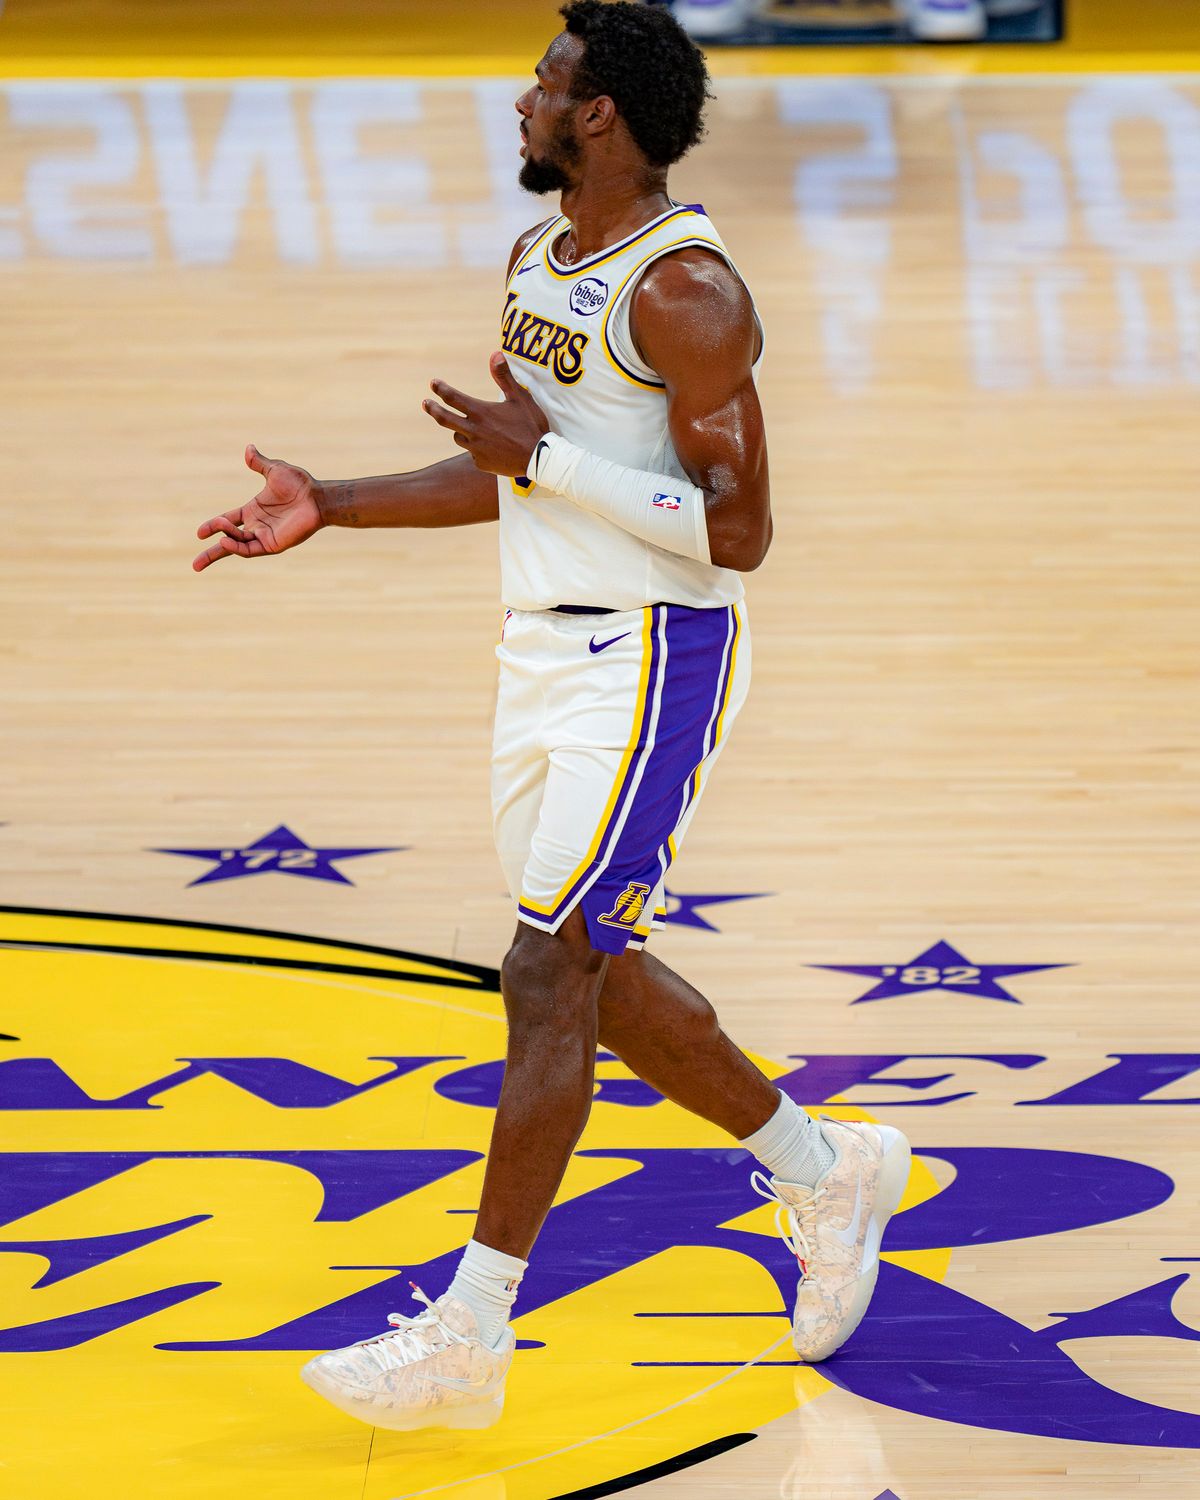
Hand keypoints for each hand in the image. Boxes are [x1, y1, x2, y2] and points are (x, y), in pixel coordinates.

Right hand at [193, 445, 323, 571]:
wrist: (317, 497)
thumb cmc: (299, 484)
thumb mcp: (274, 470)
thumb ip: (259, 463)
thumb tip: (248, 448)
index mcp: (253, 511)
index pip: (228, 522)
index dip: (213, 527)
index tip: (199, 533)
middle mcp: (257, 526)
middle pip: (228, 541)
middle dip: (212, 553)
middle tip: (195, 565)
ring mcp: (264, 537)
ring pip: (237, 546)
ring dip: (224, 542)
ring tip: (215, 537)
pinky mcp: (273, 545)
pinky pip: (250, 550)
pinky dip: (236, 548)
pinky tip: (225, 542)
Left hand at [422, 352, 548, 477]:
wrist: (538, 458)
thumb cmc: (530, 425)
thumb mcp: (520, 398)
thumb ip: (504, 377)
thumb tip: (495, 353)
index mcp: (480, 412)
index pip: (453, 398)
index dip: (441, 389)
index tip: (433, 383)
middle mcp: (473, 430)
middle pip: (445, 419)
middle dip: (432, 409)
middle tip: (425, 403)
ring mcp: (475, 449)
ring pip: (458, 437)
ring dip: (460, 431)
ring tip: (468, 429)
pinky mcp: (480, 463)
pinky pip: (473, 453)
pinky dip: (477, 448)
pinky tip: (490, 448)